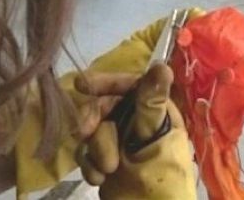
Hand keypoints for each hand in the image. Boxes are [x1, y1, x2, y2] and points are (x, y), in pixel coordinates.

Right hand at [76, 64, 195, 199]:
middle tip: (83, 132)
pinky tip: (98, 179)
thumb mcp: (154, 138)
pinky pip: (87, 152)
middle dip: (96, 122)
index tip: (82, 84)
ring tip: (106, 170)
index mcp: (157, 111)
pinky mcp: (106, 162)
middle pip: (106, 106)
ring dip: (95, 149)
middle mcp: (138, 122)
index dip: (107, 82)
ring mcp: (121, 142)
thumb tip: (161, 63)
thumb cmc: (160, 178)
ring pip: (94, 130)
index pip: (130, 85)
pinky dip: (90, 165)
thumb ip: (151, 102)